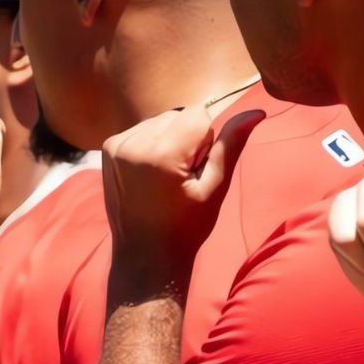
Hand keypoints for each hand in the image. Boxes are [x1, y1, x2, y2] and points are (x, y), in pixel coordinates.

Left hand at [102, 106, 263, 289]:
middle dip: (186, 138)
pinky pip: (140, 130)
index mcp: (161, 154)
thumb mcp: (215, 187)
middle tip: (182, 176)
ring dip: (168, 139)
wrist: (144, 252)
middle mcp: (134, 144)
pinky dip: (149, 143)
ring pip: (158, 121)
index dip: (206, 140)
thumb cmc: (186, 226)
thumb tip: (255, 111)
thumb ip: (231, 145)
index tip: (196, 168)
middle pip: (177, 115)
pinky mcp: (108, 149)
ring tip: (165, 177)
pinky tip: (150, 173)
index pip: (198, 114)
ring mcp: (116, 146)